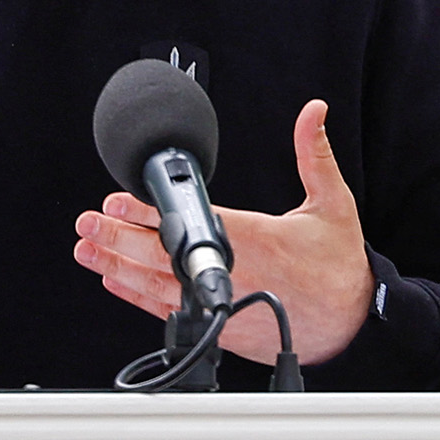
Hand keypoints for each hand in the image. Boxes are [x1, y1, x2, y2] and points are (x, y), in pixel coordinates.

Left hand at [73, 99, 374, 364]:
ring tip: (87, 249)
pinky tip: (113, 280)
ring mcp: (223, 303)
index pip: (191, 222)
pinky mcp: (220, 327)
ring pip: (158, 287)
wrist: (352, 326)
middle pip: (163, 257)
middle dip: (120, 237)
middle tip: (88, 221)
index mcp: (256, 240)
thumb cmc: (339, 266)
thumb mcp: (333, 202)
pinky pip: (169, 311)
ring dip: (117, 266)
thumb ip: (314, 153)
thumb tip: (314, 112)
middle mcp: (233, 273)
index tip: (118, 199)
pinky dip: (137, 296)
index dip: (148, 211)